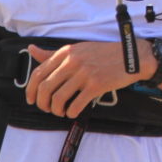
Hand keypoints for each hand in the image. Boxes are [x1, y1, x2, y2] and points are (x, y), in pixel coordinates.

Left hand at [25, 42, 139, 117]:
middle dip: (42, 103)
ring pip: (58, 99)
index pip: (38, 73)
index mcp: (66, 52)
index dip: (30, 90)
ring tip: (61, 111)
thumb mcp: (77, 49)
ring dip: (56, 110)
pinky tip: (73, 112)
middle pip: (45, 88)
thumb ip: (53, 54)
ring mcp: (84, 73)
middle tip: (47, 108)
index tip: (32, 99)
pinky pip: (75, 105)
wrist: (131, 56)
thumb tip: (31, 49)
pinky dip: (70, 112)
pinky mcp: (96, 85)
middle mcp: (73, 61)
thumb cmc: (103, 54)